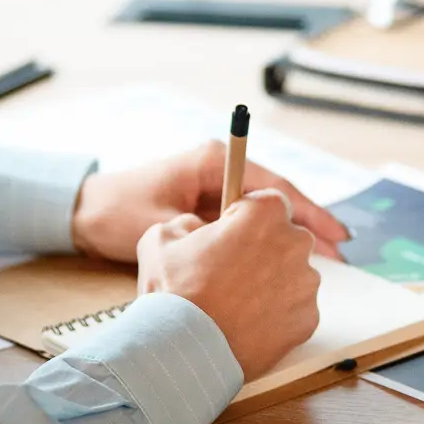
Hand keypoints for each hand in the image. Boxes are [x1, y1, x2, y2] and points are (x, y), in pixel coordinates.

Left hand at [68, 140, 350, 264]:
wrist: (83, 212)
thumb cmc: (116, 212)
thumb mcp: (158, 224)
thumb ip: (200, 231)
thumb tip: (238, 247)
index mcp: (212, 161)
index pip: (271, 185)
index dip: (306, 210)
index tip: (333, 232)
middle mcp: (219, 169)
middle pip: (275, 198)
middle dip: (307, 224)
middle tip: (341, 252)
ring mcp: (215, 187)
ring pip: (264, 214)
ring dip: (289, 235)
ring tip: (323, 260)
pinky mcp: (208, 205)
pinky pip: (246, 224)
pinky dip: (266, 242)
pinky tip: (283, 262)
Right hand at [136, 190, 322, 376]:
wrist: (184, 353)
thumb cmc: (173, 293)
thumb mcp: (161, 238)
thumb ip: (187, 223)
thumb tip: (197, 229)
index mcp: (264, 213)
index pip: (268, 202)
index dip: (247, 217)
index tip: (231, 235)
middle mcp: (295, 243)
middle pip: (285, 239)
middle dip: (263, 251)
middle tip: (230, 274)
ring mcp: (306, 284)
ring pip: (293, 276)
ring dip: (271, 285)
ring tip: (236, 305)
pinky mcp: (309, 320)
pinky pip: (296, 310)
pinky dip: (277, 316)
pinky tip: (248, 325)